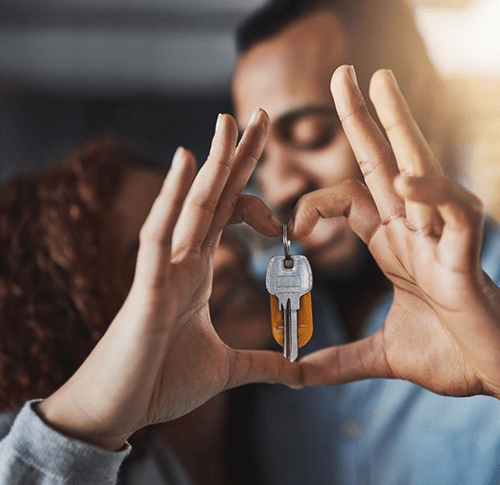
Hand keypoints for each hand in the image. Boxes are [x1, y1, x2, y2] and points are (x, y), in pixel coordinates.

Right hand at [38, 110, 299, 450]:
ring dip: (210, 163)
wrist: (119, 411)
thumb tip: (300, 372)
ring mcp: (164, 270)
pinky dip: (170, 199)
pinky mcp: (147, 288)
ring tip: (226, 121)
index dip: (255, 203)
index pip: (227, 218)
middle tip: (260, 116)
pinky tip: (184, 161)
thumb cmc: (161, 383)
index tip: (284, 221)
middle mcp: (182, 261)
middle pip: (214, 198)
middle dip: (237, 158)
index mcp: (198, 272)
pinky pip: (159, 235)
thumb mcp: (227, 370)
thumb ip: (263, 364)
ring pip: (191, 206)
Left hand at [290, 66, 499, 398]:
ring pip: (420, 169)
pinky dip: (432, 194)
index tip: (289, 229)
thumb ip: (339, 360)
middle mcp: (415, 231)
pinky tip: (406, 180)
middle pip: (383, 163)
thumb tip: (297, 374)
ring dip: (400, 125)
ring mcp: (441, 238)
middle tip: (344, 74)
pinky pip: (454, 212)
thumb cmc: (451, 356)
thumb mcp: (381, 356)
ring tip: (380, 79)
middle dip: (362, 119)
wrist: (497, 376)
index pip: (349, 200)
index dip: (314, 204)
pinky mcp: (467, 257)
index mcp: (394, 245)